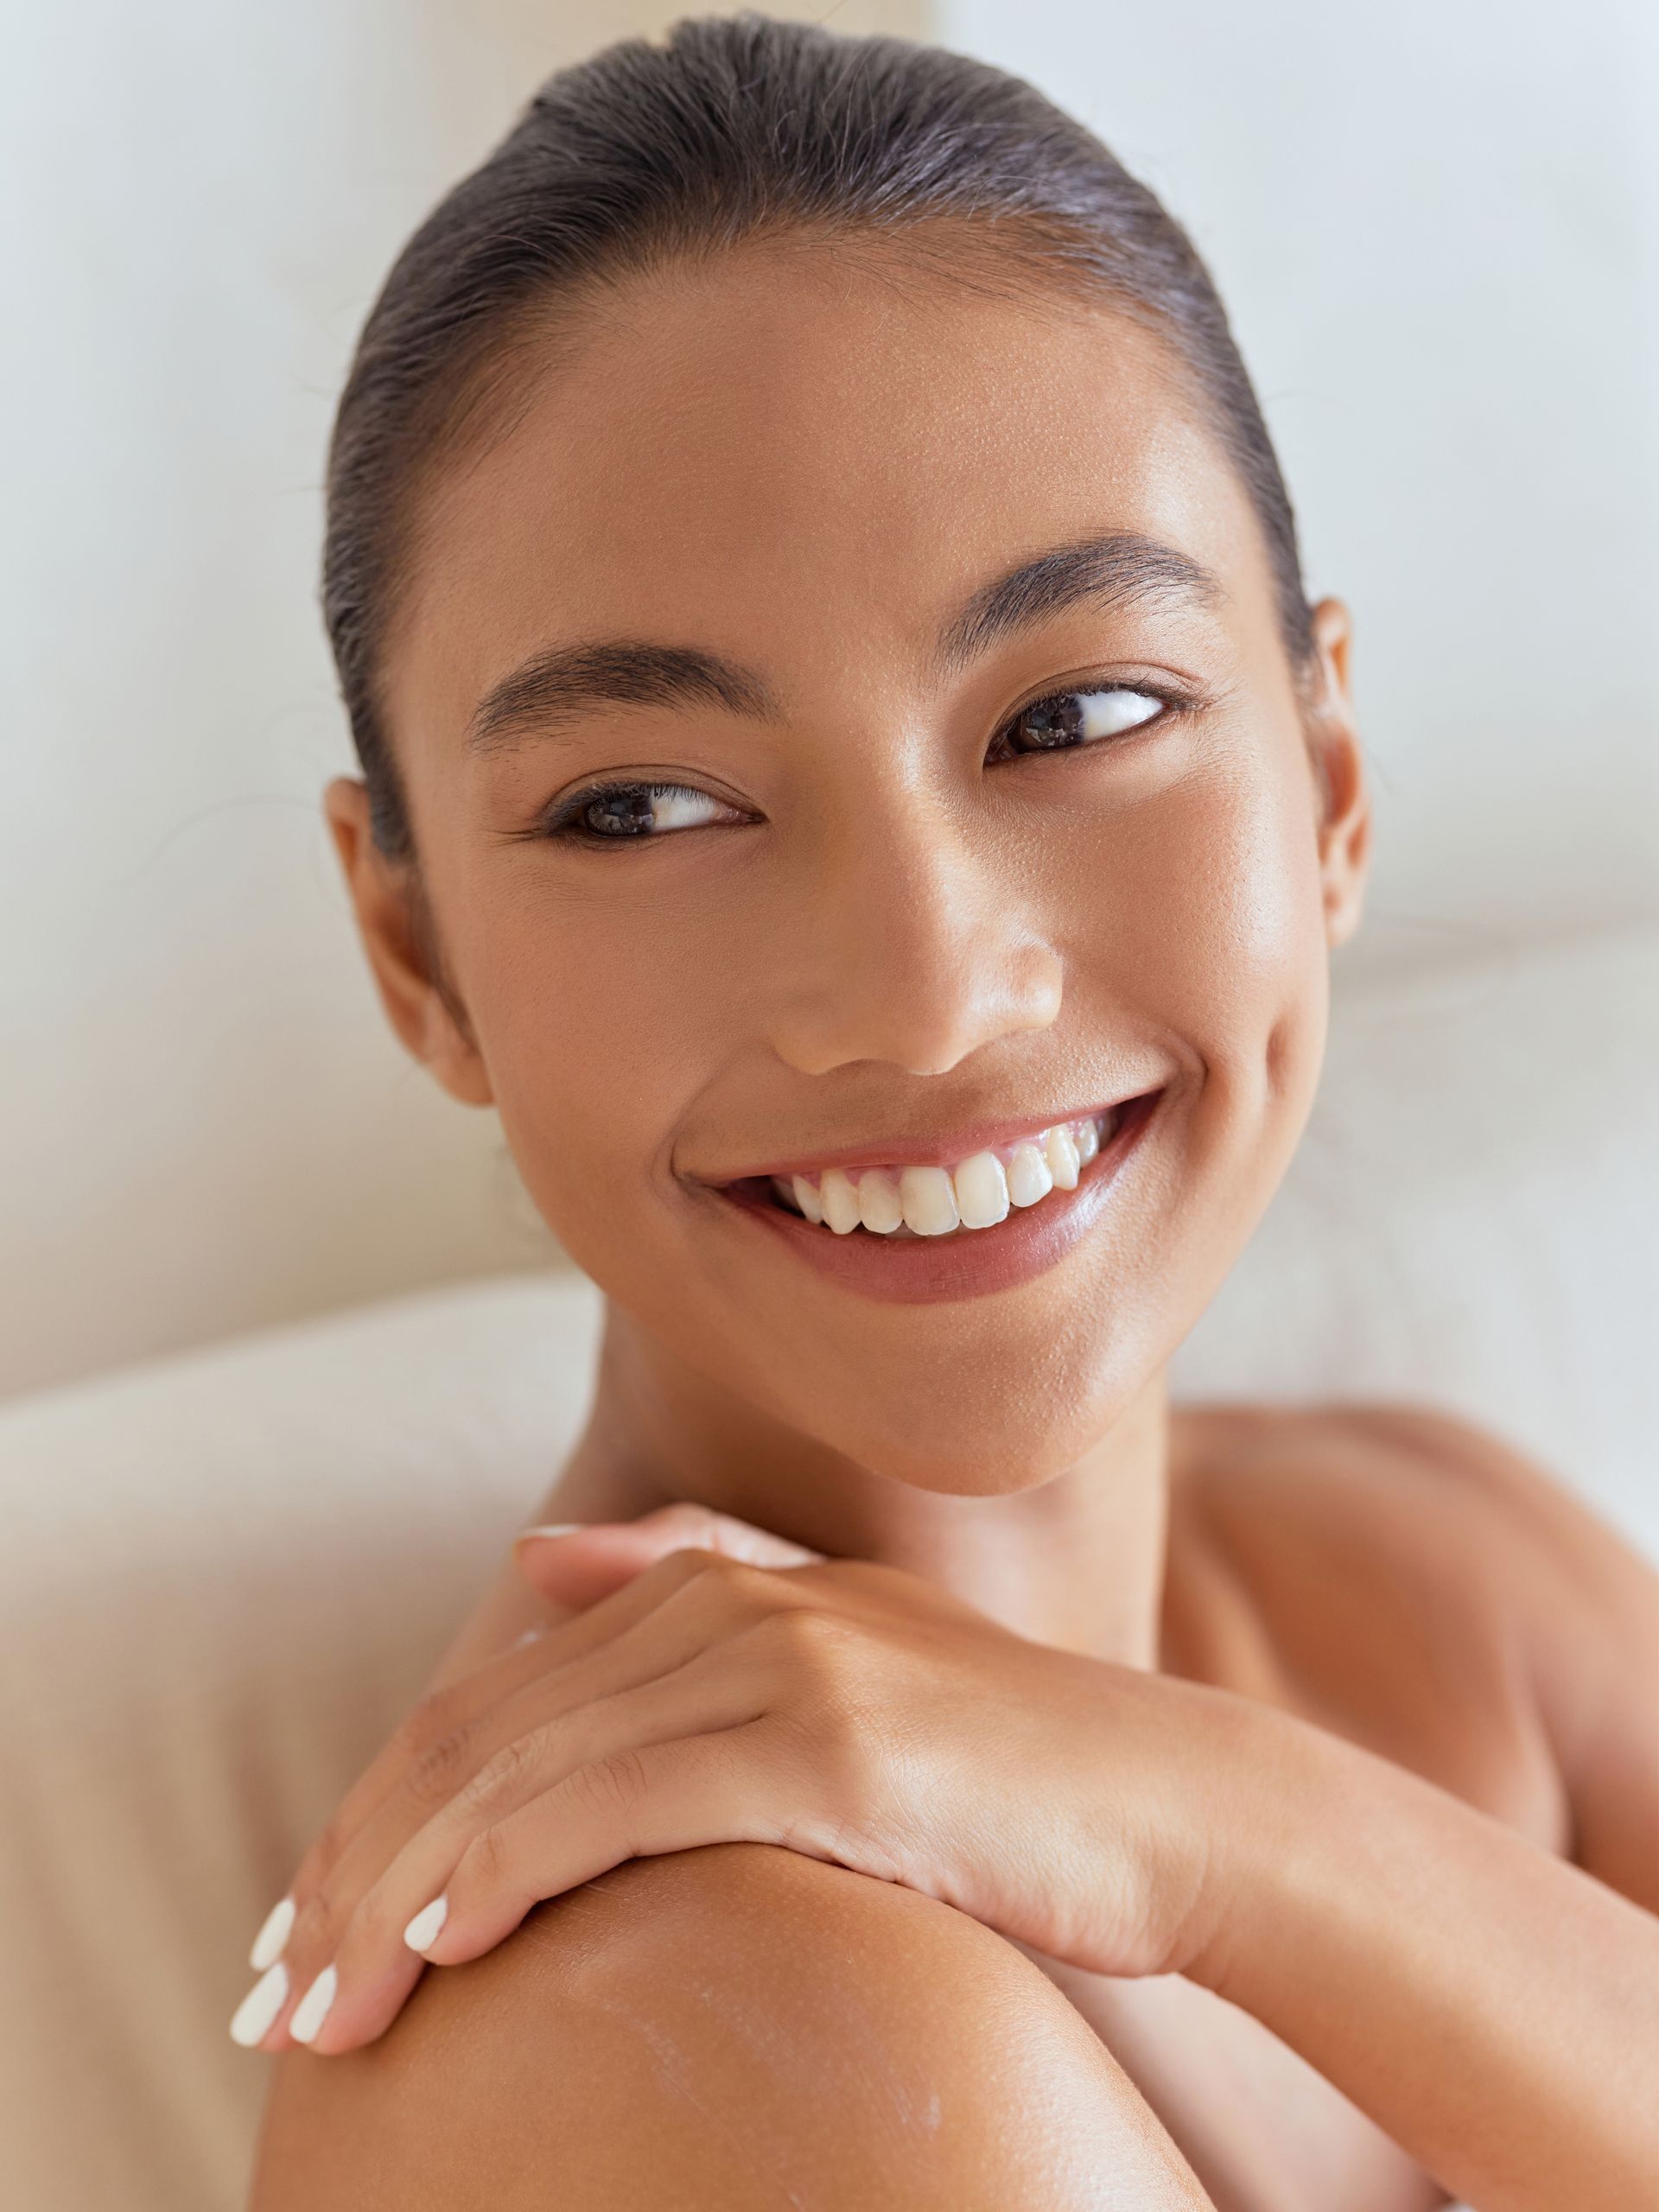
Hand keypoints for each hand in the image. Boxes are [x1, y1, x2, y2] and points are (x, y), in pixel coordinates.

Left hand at [232, 1503, 1277, 2055]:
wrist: (1168, 1803)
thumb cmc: (1001, 1762)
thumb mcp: (841, 1652)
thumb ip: (693, 1581)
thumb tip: (539, 1555)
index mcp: (712, 1587)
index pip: (490, 1700)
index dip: (380, 1806)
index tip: (306, 1923)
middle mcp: (727, 1604)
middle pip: (480, 1732)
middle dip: (357, 1864)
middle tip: (273, 1990)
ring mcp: (776, 1661)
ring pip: (521, 1771)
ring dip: (398, 1891)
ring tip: (324, 2007)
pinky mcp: (823, 1741)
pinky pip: (616, 1804)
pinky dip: (509, 1868)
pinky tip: (446, 1943)